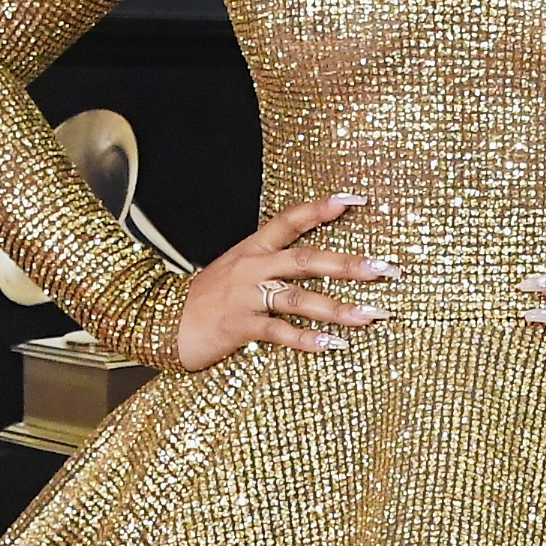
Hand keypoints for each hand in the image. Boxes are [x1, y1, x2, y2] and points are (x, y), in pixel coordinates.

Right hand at [172, 191, 393, 369]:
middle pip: (307, 260)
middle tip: (386, 269)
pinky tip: (334, 345)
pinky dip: (308, 339)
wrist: (160, 321)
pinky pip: (280, 332)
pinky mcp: (240, 326)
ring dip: (339, 308)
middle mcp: (252, 267)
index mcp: (252, 248)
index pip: (290, 220)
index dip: (322, 209)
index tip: (356, 199)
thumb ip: (270, 264)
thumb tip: (312, 264)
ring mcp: (246, 296)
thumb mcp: (236, 270)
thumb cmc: (205, 299)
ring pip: (300, 298)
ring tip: (372, 315)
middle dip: (350, 265)